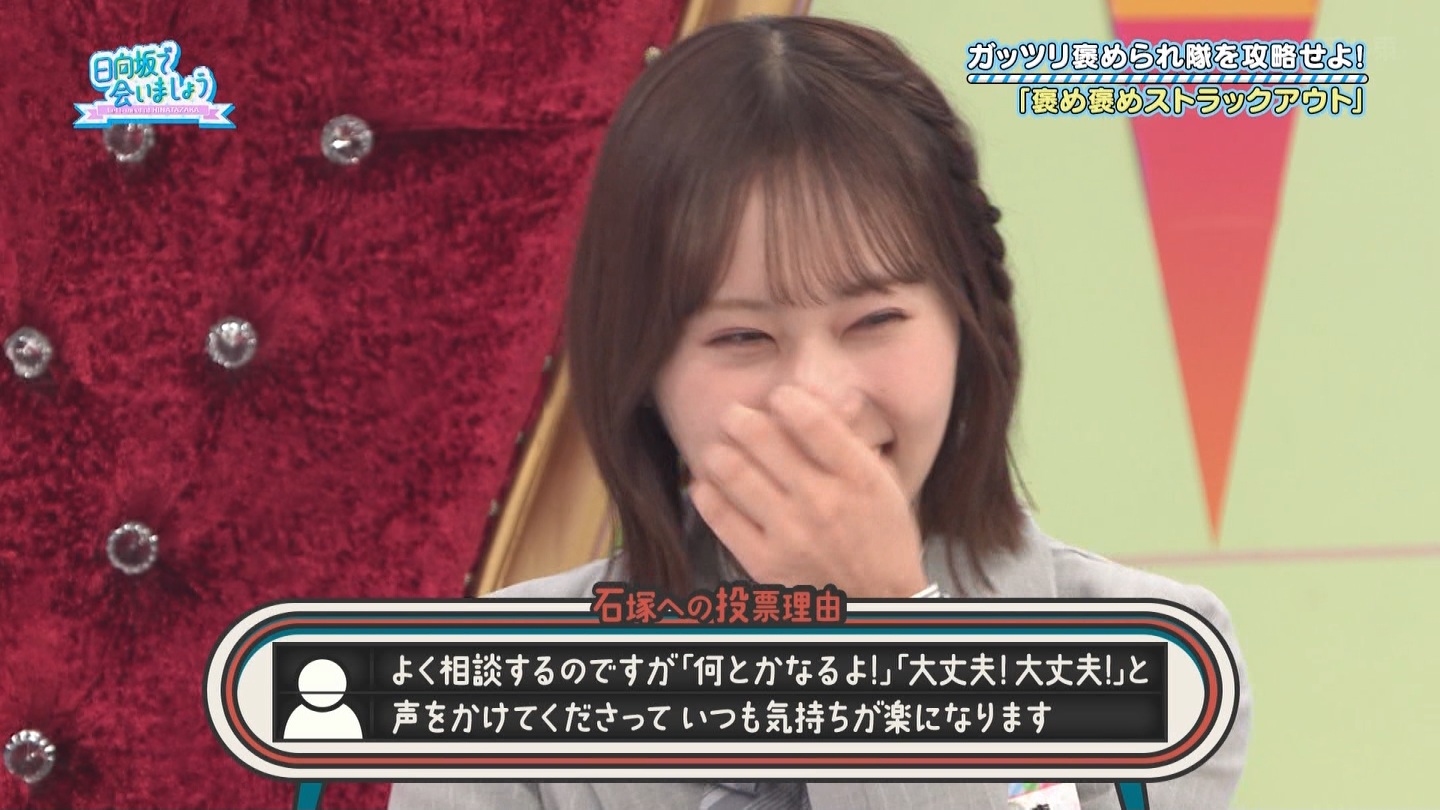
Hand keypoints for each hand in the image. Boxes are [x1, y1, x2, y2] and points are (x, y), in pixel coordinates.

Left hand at [688, 384, 927, 597]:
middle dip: (740, 418)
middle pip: (762, 439)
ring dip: (720, 451)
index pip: (812, 421)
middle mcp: (824, 502)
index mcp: (859, 477)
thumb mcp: (883, 481)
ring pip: (733, 471)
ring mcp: (791, 534)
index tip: (779, 397)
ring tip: (720, 448)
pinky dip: (707, 491)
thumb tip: (828, 393)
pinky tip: (710, 483)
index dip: (787, 400)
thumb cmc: (880, 535)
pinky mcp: (765, 562)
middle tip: (735, 416)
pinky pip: (719, 516)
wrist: (877, 599)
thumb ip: (853, 438)